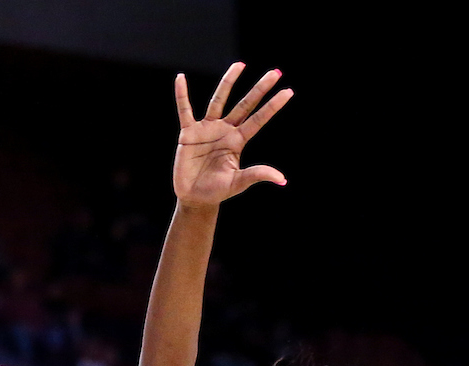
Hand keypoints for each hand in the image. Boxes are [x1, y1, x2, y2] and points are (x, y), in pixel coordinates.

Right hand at [173, 63, 292, 208]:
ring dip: (229, 82)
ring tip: (240, 65)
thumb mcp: (238, 183)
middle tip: (275, 72)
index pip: (258, 120)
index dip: (272, 106)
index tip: (288, 91)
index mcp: (238, 141)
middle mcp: (225, 130)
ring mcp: (207, 129)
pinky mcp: (188, 133)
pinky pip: (184, 110)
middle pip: (244, 105)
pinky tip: (181, 78)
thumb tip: (282, 179)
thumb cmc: (217, 191)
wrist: (195, 197)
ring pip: (218, 101)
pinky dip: (181, 95)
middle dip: (259, 89)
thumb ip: (257, 175)